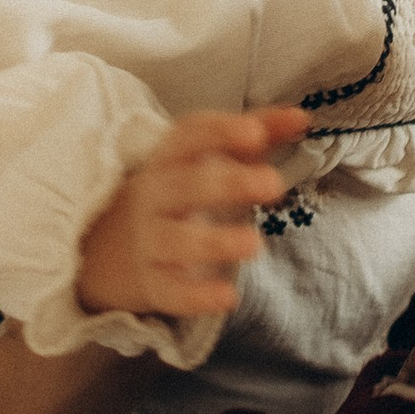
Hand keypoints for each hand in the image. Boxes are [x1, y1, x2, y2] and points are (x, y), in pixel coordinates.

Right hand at [75, 108, 311, 322]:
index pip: (188, 136)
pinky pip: (170, 291)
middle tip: (275, 184)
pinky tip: (228, 296)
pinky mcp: (154, 282)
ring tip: (254, 244)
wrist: (113, 245)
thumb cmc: (184, 190)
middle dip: (228, 184)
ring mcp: (151, 240)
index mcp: (171, 158)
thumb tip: (301, 117)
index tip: (255, 133)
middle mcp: (156, 196)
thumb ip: (258, 132)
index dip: (220, 131)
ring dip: (214, 242)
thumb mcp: (213, 156)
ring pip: (175, 241)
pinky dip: (196, 296)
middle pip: (184, 186)